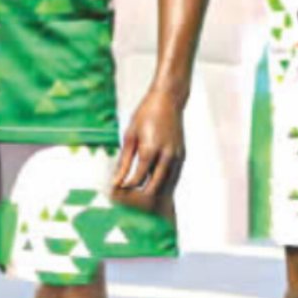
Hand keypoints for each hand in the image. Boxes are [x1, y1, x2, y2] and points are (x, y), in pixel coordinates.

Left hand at [113, 88, 184, 203]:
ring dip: (152, 193)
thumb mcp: (130, 136)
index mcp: (150, 149)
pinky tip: (152, 185)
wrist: (168, 100)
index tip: (115, 191)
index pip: (137, 179)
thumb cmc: (145, 115)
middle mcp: (166, 155)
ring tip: (138, 195)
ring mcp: (177, 157)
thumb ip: (124, 162)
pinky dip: (162, 185)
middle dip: (138, 197)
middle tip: (126, 198)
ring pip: (166, 187)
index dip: (125, 189)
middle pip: (153, 188)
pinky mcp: (182, 156)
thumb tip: (116, 182)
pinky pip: (173, 178)